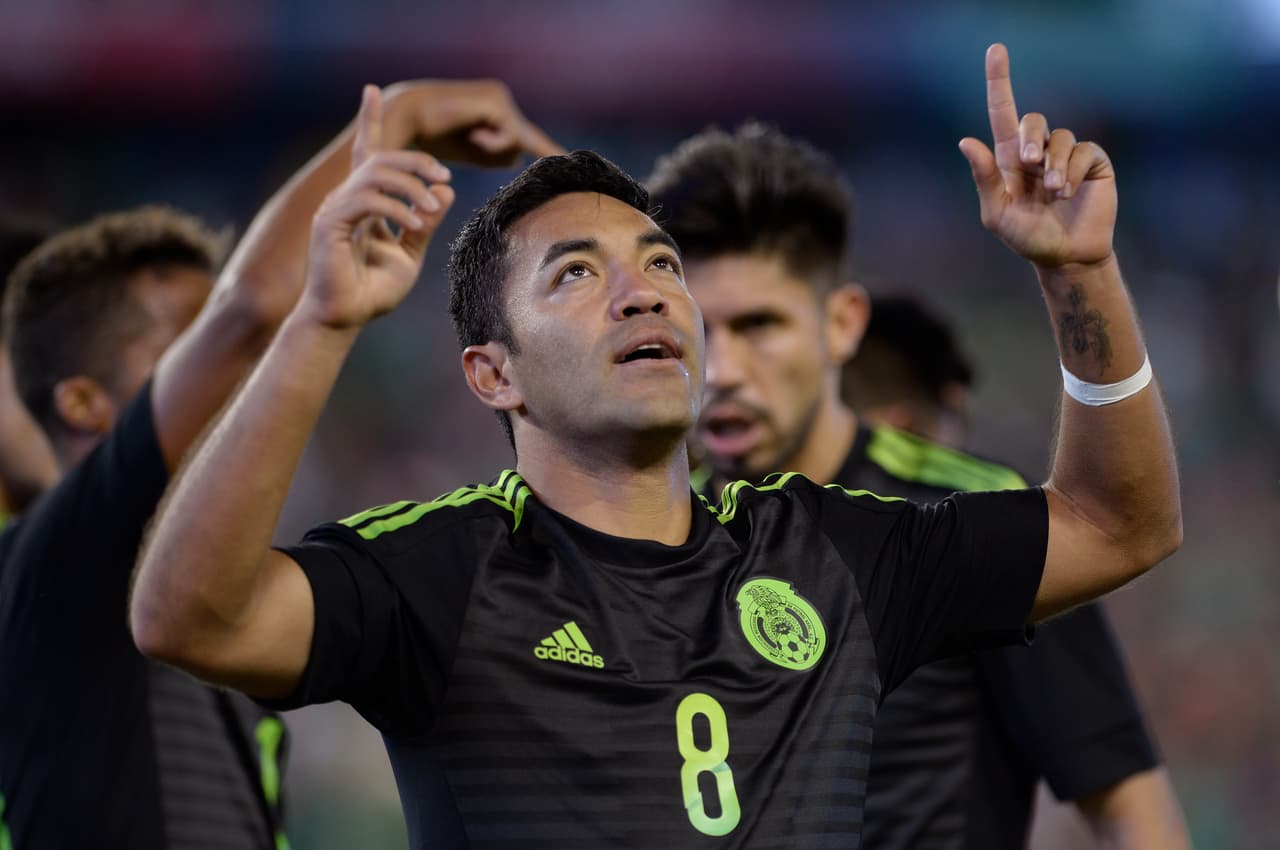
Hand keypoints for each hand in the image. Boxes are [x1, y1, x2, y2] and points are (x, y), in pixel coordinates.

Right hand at [302, 85, 455, 329]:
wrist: (345, 319)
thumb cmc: (373, 291)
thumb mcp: (410, 254)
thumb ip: (425, 222)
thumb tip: (444, 191)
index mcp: (363, 202)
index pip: (366, 153)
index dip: (369, 121)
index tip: (372, 91)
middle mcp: (345, 199)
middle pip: (379, 159)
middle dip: (415, 161)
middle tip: (444, 176)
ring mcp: (334, 209)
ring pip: (374, 174)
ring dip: (410, 186)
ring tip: (431, 207)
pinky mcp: (328, 224)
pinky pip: (366, 201)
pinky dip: (395, 208)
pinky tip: (414, 223)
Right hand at [383, 79, 563, 166]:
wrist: (407, 118)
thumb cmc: (434, 138)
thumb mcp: (473, 152)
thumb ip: (497, 155)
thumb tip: (518, 157)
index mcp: (496, 109)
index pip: (524, 135)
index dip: (545, 149)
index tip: (568, 160)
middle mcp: (501, 100)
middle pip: (521, 143)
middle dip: (499, 153)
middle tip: (479, 146)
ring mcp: (500, 98)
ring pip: (516, 143)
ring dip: (490, 150)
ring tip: (467, 138)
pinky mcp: (496, 102)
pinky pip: (507, 137)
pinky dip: (490, 144)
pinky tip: (471, 134)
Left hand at [959, 44, 1115, 269]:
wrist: (1065, 257)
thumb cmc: (1027, 238)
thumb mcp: (997, 213)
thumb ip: (984, 177)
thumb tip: (965, 140)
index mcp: (1009, 160)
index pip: (1002, 113)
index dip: (999, 81)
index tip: (995, 49)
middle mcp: (1037, 152)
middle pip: (1032, 120)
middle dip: (1030, 138)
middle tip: (1029, 164)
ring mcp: (1066, 155)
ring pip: (1059, 137)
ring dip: (1054, 165)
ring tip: (1054, 192)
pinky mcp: (1092, 162)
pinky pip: (1083, 150)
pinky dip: (1072, 171)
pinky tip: (1068, 193)